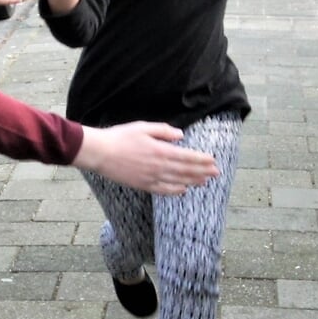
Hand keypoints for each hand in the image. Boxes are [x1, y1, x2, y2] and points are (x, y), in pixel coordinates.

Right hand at [73, 122, 221, 194]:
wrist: (100, 153)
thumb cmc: (120, 137)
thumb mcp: (143, 127)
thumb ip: (164, 131)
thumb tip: (180, 136)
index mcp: (160, 151)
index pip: (187, 157)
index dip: (202, 160)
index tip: (213, 161)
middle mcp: (159, 167)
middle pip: (186, 171)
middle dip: (203, 171)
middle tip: (216, 173)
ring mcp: (151, 178)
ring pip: (178, 182)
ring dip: (193, 181)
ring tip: (205, 181)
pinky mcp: (143, 185)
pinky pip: (163, 190)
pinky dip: (175, 191)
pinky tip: (183, 190)